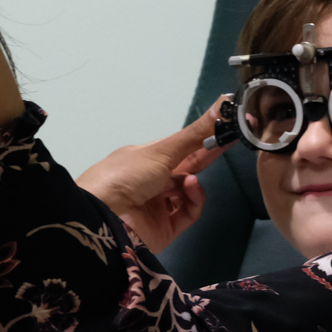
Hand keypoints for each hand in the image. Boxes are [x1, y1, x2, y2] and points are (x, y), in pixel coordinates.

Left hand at [75, 101, 225, 252]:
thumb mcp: (162, 150)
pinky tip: (189, 191)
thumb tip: (225, 102)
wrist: (103, 216)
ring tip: (189, 180)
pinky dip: (193, 201)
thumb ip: (197, 133)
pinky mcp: (165, 228)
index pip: (181, 148)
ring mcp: (158, 206)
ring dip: (193, 184)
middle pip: (186, 168)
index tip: (228, 129)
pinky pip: (187, 213)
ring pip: (188, 193)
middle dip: (206, 157)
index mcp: (146, 159)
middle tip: (228, 144)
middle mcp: (152, 181)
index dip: (203, 139)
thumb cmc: (127, 175)